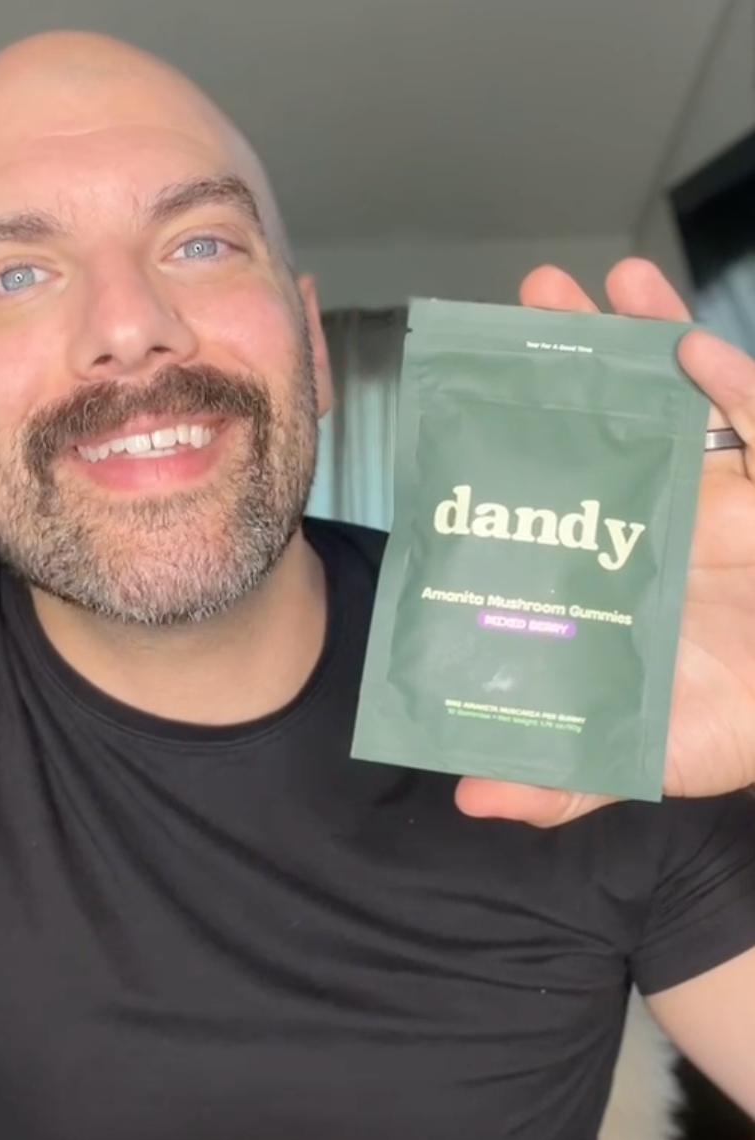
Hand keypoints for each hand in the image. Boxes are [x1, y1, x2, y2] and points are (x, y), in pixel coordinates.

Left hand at [455, 256, 754, 826]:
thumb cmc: (730, 730)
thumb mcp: (638, 761)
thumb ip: (560, 778)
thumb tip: (472, 795)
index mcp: (615, 562)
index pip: (560, 481)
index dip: (523, 432)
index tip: (476, 384)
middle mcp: (663, 515)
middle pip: (615, 414)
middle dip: (576, 353)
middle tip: (531, 298)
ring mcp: (726, 495)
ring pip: (686, 395)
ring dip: (647, 332)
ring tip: (607, 282)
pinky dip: (727, 384)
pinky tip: (685, 349)